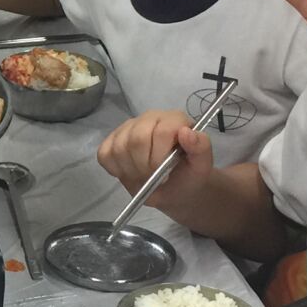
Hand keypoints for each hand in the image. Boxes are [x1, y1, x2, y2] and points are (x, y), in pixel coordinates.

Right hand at [97, 110, 213, 211]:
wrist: (175, 187)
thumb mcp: (202, 165)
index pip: (161, 131)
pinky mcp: (111, 140)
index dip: (159, 158)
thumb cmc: (189, 175)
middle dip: (143, 166)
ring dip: (130, 170)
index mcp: (174, 119)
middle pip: (136, 139)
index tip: (165, 174)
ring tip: (143, 176)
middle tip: (152, 177)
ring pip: (118, 147)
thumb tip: (186, 132)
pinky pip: (105, 153)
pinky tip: (129, 171)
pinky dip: (115, 169)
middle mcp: (150, 118)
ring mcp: (128, 127)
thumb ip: (201, 147)